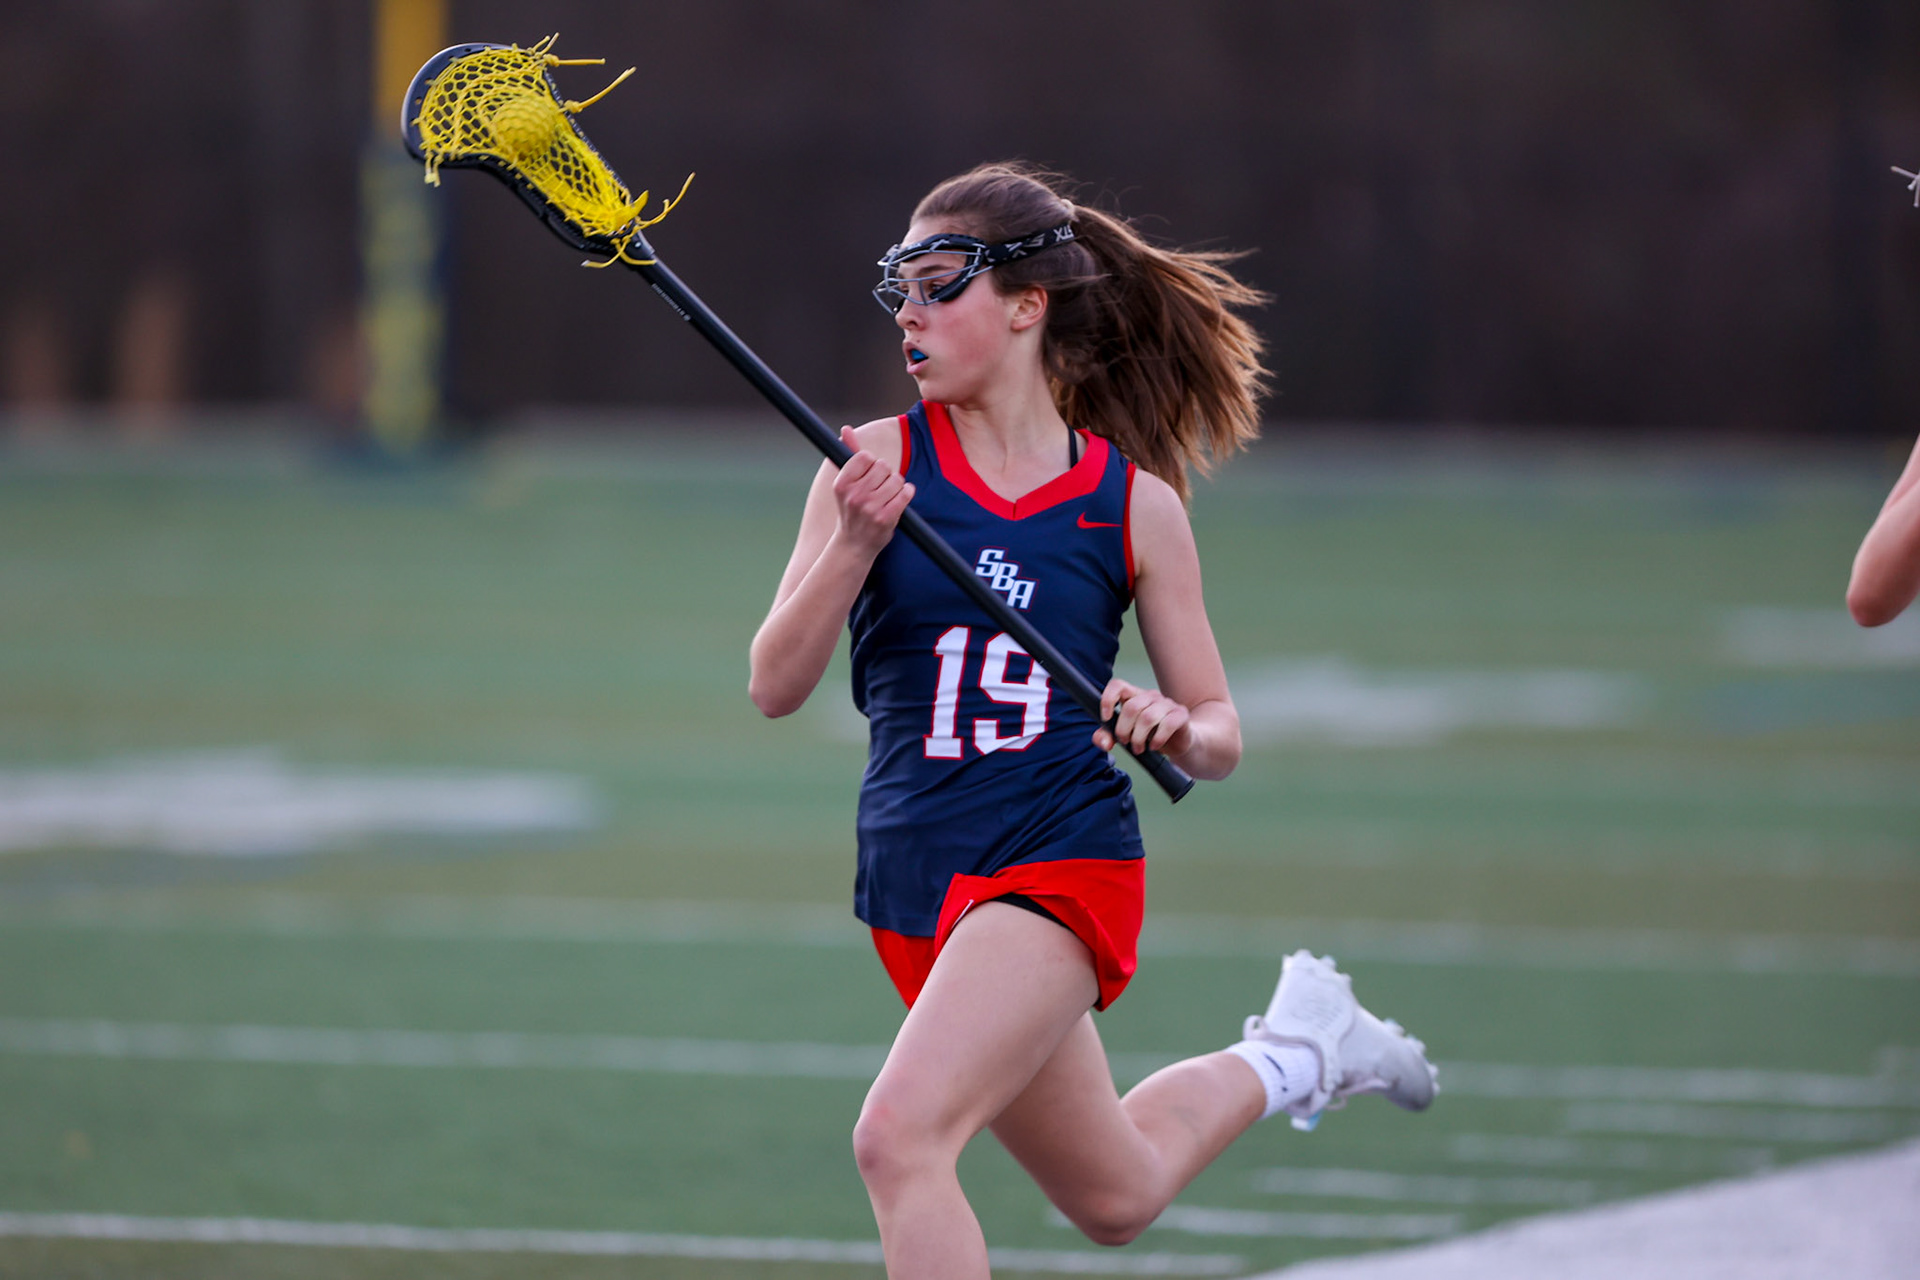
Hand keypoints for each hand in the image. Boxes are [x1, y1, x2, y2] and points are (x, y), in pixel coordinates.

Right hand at [833, 425, 914, 556]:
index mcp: (842, 484)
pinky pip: (906, 494)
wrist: (853, 546)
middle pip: (884, 466)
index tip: (869, 476)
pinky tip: (899, 500)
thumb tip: (846, 429)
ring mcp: (870, 508)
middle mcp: (854, 495)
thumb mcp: (846, 484)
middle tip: (879, 488)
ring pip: (897, 479)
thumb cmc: (851, 511)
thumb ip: (848, 454)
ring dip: (897, 486)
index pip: (865, 457)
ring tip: (887, 497)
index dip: (872, 464)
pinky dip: (906, 494)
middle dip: (886, 475)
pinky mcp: (886, 518)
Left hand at [1094, 678, 1191, 756]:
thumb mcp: (1126, 736)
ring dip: (1139, 738)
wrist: (1179, 742)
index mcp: (1134, 696)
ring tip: (1139, 748)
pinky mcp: (1180, 714)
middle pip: (1131, 707)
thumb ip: (1108, 736)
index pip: (1118, 686)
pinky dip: (1157, 739)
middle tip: (1126, 743)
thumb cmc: (1150, 735)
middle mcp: (1151, 696)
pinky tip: (1154, 746)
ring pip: (1147, 717)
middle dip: (1124, 730)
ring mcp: (1167, 704)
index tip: (1106, 718)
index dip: (1108, 699)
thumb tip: (1104, 743)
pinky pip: (1167, 724)